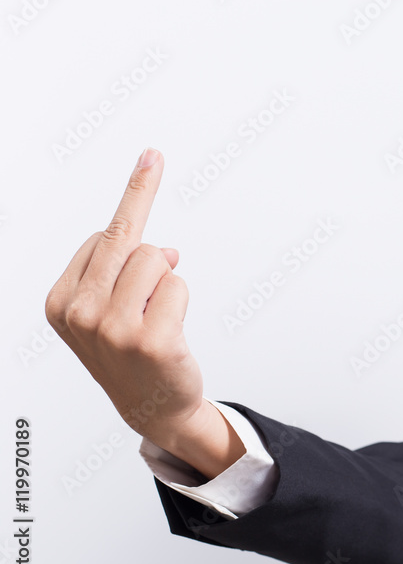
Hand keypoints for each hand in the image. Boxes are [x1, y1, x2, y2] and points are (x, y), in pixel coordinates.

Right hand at [45, 148, 242, 475]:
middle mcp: (79, 314)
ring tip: (157, 316)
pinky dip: (182, 299)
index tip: (150, 157)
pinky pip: (178, 284)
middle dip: (144, 218)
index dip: (132, 205)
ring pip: (155, 259)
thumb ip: (122, 271)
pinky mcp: (150, 340)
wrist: (151, 407)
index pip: (102, 235)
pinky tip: (170, 331)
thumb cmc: (131, 351)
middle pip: (126, 240)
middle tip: (152, 172)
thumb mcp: (108, 309)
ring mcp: (112, 329)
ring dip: (167, 281)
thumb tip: (163, 248)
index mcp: (60, 301)